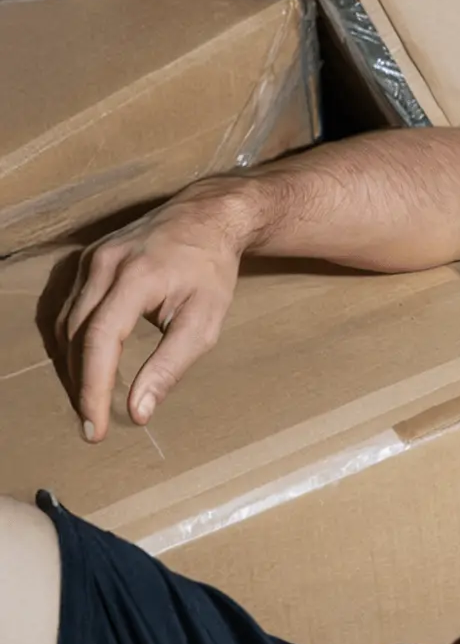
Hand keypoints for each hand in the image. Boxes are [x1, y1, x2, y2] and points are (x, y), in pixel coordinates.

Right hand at [57, 182, 250, 442]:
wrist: (206, 216)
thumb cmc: (211, 271)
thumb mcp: (204, 322)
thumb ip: (170, 366)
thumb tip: (139, 411)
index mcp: (135, 278)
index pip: (100, 341)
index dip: (93, 388)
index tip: (95, 427)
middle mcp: (103, 265)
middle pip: (75, 335)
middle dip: (80, 384)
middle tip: (92, 424)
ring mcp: (90, 259)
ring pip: (64, 323)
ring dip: (72, 365)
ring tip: (88, 401)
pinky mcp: (87, 259)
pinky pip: (68, 307)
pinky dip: (72, 341)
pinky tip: (83, 365)